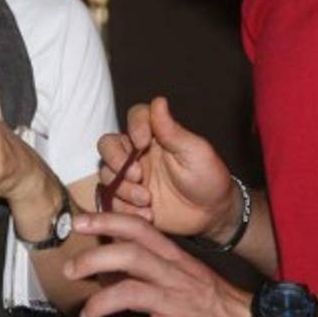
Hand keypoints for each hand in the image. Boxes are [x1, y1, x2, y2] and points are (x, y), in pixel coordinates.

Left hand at [64, 211, 257, 316]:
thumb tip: (119, 266)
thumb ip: (158, 267)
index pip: (139, 229)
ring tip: (87, 315)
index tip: (81, 221)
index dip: (107, 221)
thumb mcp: (190, 275)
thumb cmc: (220, 306)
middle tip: (71, 269)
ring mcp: (176, 304)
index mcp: (176, 259)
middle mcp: (174, 276)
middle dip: (93, 258)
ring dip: (99, 303)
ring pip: (128, 292)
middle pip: (128, 255)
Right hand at [97, 97, 237, 240]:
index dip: (134, 127)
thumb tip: (158, 101)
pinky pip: (110, 200)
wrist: (211, 215)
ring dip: (123, 189)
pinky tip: (148, 214)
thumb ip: (172, 130)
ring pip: (106, 174)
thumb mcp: (195, 152)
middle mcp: (138, 153)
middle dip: (116, 160)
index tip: (144, 142)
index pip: (135, 117)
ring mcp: (130, 177)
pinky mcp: (127, 200)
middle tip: (138, 176)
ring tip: (147, 200)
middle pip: (108, 144)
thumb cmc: (208, 178)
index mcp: (156, 136)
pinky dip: (125, 208)